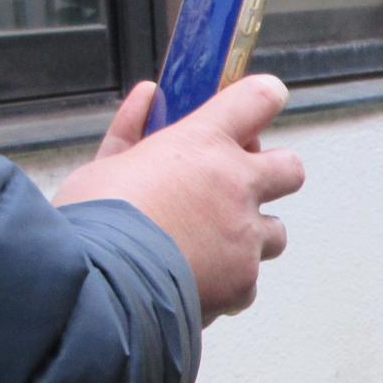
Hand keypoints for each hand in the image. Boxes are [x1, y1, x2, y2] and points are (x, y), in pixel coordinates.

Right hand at [55, 76, 304, 320]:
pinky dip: (227, 282)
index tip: (265, 98)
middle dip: (273, 174)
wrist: (99, 285)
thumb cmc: (92, 220)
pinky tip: (196, 282)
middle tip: (242, 185)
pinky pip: (247, 281)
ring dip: (252, 236)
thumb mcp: (105, 164)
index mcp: (201, 146)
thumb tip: (150, 97)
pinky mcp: (244, 282)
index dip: (263, 98)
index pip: (256, 101)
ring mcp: (245, 238)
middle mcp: (236, 188)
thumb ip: (134, 132)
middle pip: (289, 169)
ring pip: (274, 233)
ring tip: (211, 245)